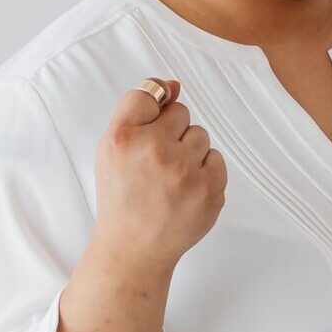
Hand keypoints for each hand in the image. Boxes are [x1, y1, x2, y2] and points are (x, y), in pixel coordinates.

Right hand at [91, 78, 226, 270]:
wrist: (134, 247)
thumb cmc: (123, 195)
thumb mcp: (114, 150)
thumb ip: (140, 111)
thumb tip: (174, 83)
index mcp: (122, 139)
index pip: (148, 93)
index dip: (151, 110)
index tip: (148, 129)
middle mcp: (153, 151)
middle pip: (181, 112)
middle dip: (171, 133)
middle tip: (155, 163)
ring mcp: (185, 172)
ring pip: (201, 135)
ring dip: (190, 152)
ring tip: (169, 178)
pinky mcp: (210, 189)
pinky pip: (217, 159)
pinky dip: (204, 172)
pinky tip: (184, 190)